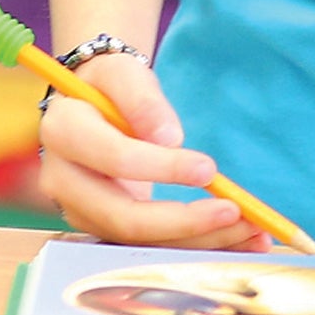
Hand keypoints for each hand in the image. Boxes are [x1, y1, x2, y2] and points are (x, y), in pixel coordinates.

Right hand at [37, 54, 268, 250]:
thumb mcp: (124, 72)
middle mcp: (64, 182)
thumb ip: (143, 99)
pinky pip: (148, 243)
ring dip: (196, 240)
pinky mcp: (103, 224)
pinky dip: (192, 243)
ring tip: (249, 232)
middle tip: (233, 212)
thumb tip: (170, 138)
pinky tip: (234, 239)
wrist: (89, 102)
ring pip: (138, 240)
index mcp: (64, 133)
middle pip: (122, 217)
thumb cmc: (108, 83)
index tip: (208, 169)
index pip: (115, 158)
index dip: (162, 168)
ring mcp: (81, 210)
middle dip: (181, 221)